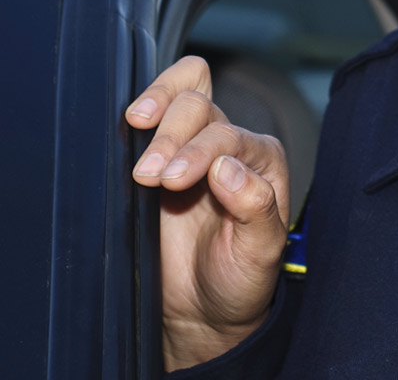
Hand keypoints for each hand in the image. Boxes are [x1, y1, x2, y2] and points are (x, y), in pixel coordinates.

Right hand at [127, 56, 290, 369]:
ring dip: (155, 111)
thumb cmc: (242, 277)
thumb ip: (255, 207)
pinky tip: (127, 131)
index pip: (227, 135)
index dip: (198, 152)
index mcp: (260, 159)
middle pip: (199, 107)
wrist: (205, 310)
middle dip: (171, 135)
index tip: (171, 182)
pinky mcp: (161, 159)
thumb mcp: (261, 252)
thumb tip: (226, 167)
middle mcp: (230, 145)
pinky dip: (141, 115)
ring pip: (181, 97)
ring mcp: (194, 148)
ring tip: (135, 145)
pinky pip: (154, 119)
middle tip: (147, 177)